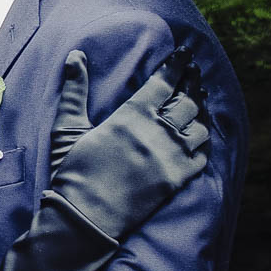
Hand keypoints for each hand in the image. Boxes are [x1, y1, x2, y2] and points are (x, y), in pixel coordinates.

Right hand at [47, 48, 208, 240]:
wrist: (84, 216)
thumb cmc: (72, 171)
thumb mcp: (68, 128)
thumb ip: (75, 91)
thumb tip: (75, 56)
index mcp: (131, 116)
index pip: (164, 82)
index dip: (176, 65)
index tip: (184, 54)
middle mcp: (158, 133)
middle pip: (188, 101)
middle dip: (193, 82)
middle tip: (195, 73)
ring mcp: (172, 157)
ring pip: (200, 127)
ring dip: (200, 113)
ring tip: (198, 104)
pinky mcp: (178, 179)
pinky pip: (202, 156)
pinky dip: (202, 144)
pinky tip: (197, 138)